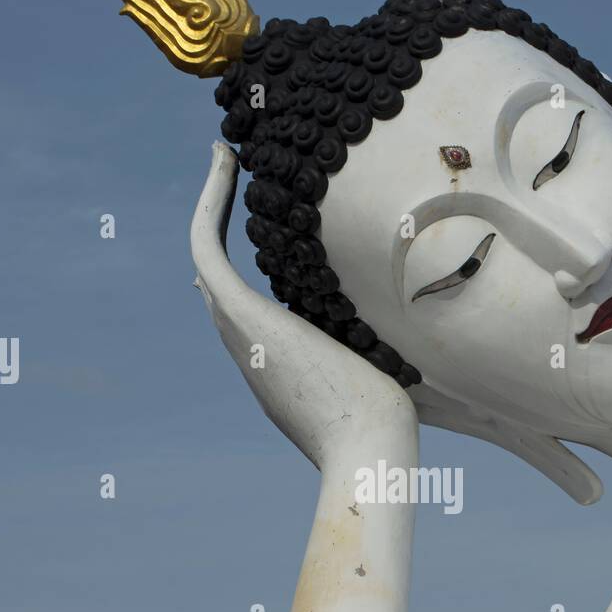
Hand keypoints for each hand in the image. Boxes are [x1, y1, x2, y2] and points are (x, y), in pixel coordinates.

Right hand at [190, 142, 417, 470]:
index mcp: (278, 368)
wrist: (370, 454)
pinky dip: (211, 202)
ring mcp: (242, 333)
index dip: (242, 271)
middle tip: (226, 176)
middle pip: (214, 283)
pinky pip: (207, 248)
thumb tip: (407, 350)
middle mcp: (250, 350)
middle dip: (217, 227)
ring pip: (205, 256)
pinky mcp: (243, 315)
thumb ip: (380, 360)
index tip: (257, 228)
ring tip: (225, 157)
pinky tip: (224, 162)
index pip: (245, 314)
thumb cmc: (389, 429)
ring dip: (212, 203)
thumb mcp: (380, 383)